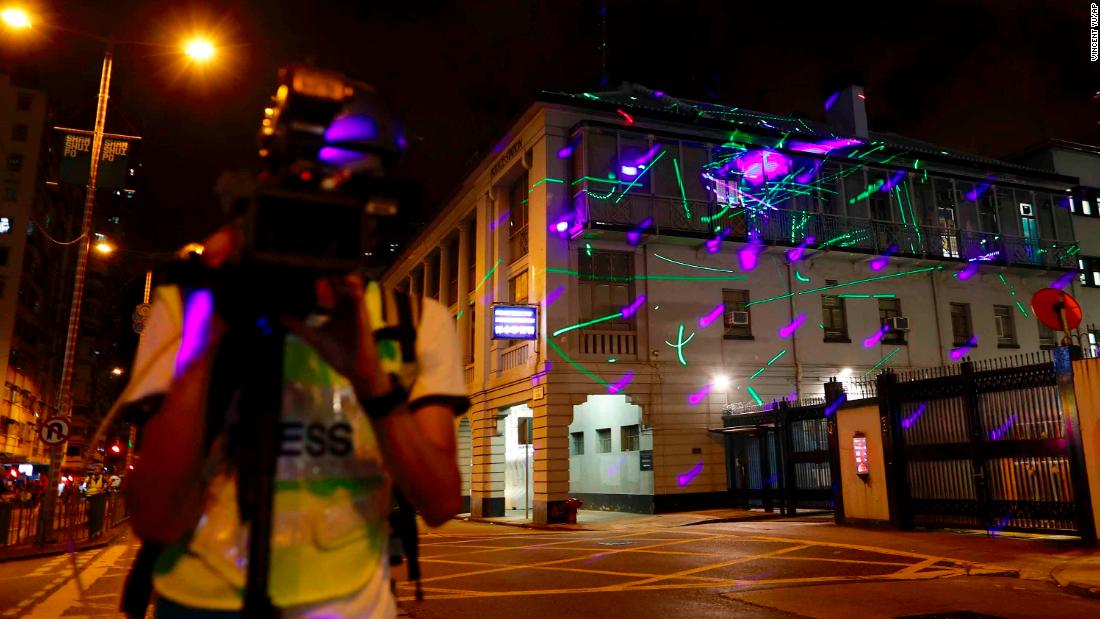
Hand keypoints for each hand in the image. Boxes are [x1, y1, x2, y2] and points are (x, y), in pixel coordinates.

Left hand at [280, 274, 390, 398]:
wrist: (356, 370)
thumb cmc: (338, 354)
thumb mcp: (314, 338)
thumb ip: (299, 327)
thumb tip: (280, 318)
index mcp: (338, 311)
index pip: (330, 290)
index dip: (321, 280)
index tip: (306, 271)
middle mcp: (347, 307)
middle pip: (340, 283)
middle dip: (329, 274)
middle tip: (314, 265)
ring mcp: (356, 309)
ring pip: (352, 285)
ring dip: (340, 277)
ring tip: (327, 272)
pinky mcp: (362, 314)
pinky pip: (359, 296)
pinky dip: (352, 287)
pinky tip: (342, 282)